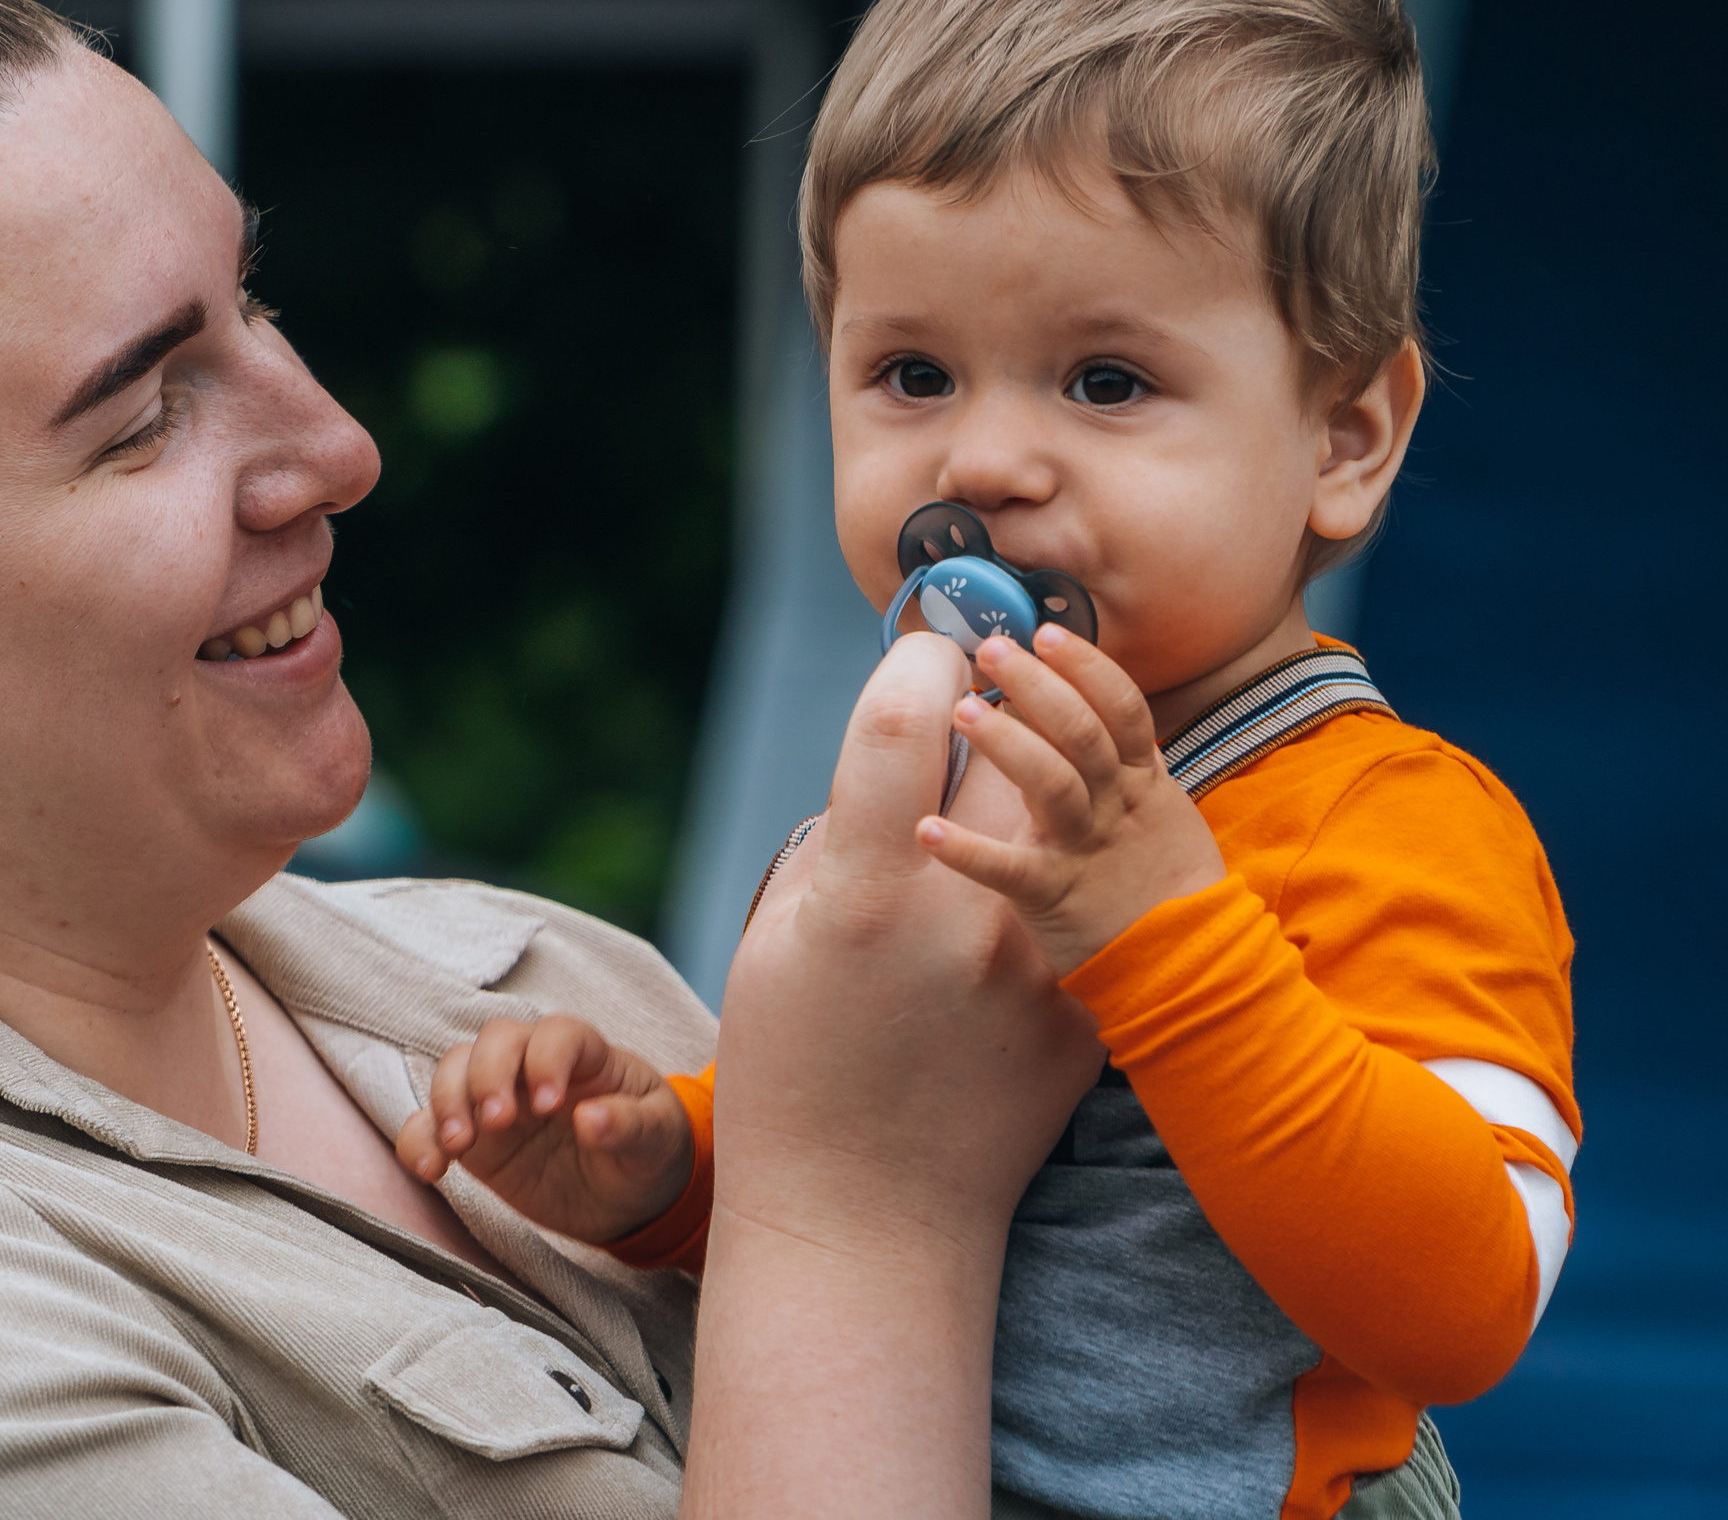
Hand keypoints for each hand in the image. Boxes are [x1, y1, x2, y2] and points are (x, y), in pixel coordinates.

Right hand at [394, 1015, 694, 1244]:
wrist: (628, 1198)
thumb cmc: (648, 1152)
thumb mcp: (657, 1140)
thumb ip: (630, 1126)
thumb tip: (592, 1118)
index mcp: (586, 1055)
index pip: (557, 1034)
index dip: (547, 1060)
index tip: (550, 1105)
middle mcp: (533, 1066)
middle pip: (494, 1041)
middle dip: (487, 1076)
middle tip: (497, 1123)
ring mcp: (498, 1098)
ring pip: (453, 1071)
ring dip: (447, 1102)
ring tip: (459, 1146)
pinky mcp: (472, 1139)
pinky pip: (429, 1126)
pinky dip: (419, 1141)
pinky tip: (430, 1169)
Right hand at [683, 632, 1103, 1518]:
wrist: (869, 1217)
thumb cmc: (792, 1072)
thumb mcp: (778, 942)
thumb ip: (836, 841)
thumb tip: (898, 766)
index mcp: (861, 895)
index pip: (902, 720)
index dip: (918, 659)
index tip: (923, 643)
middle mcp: (959, 918)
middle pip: (1000, 749)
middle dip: (994, 688)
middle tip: (991, 644)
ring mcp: (1035, 965)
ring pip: (1063, 811)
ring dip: (1052, 744)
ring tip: (1041, 689)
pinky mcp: (1080, 1006)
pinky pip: (1081, 895)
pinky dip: (1070, 852)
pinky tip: (1064, 815)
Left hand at [917, 625, 1227, 975]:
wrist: (1190, 965)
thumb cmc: (1157, 881)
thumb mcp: (1156, 810)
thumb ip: (1119, 762)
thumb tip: (1074, 705)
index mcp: (1140, 781)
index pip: (1120, 708)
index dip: (1086, 667)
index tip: (1047, 632)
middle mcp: (1115, 806)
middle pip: (1080, 733)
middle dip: (1037, 687)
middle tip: (991, 649)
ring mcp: (1085, 849)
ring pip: (1051, 785)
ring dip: (1007, 745)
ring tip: (963, 711)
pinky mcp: (1056, 896)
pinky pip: (1008, 870)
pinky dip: (968, 851)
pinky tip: (926, 830)